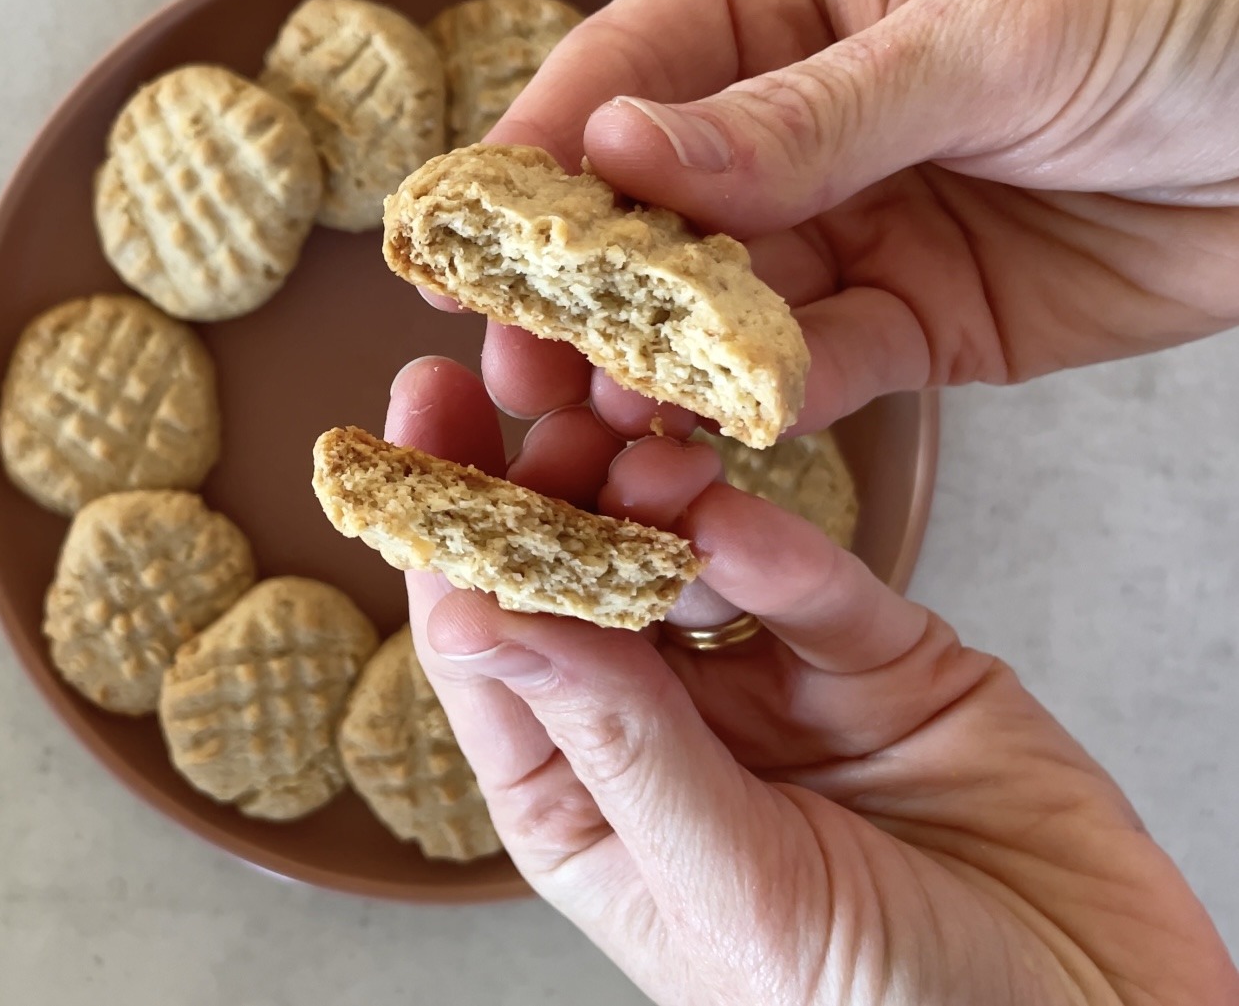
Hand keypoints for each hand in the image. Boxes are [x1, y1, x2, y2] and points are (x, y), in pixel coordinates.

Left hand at [387, 358, 1237, 1004]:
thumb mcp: (735, 895)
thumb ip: (621, 747)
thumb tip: (472, 616)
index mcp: (590, 813)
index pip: (493, 663)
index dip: (448, 551)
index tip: (415, 441)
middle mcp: (665, 738)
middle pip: (577, 589)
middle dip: (545, 490)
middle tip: (530, 396)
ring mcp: (769, 688)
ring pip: (690, 561)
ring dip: (657, 495)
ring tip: (636, 443)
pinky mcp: (876, 657)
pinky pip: (813, 578)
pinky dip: (776, 540)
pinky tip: (734, 504)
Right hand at [471, 0, 1238, 435]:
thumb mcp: (985, 37)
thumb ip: (799, 118)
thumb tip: (617, 155)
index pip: (620, 77)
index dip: (533, 167)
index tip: (459, 250)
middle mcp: (784, 117)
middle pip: (647, 214)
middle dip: (580, 294)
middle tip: (520, 370)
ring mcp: (840, 225)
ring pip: (715, 309)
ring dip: (660, 369)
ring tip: (604, 424)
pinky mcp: (904, 322)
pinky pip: (812, 371)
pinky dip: (765, 406)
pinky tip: (722, 433)